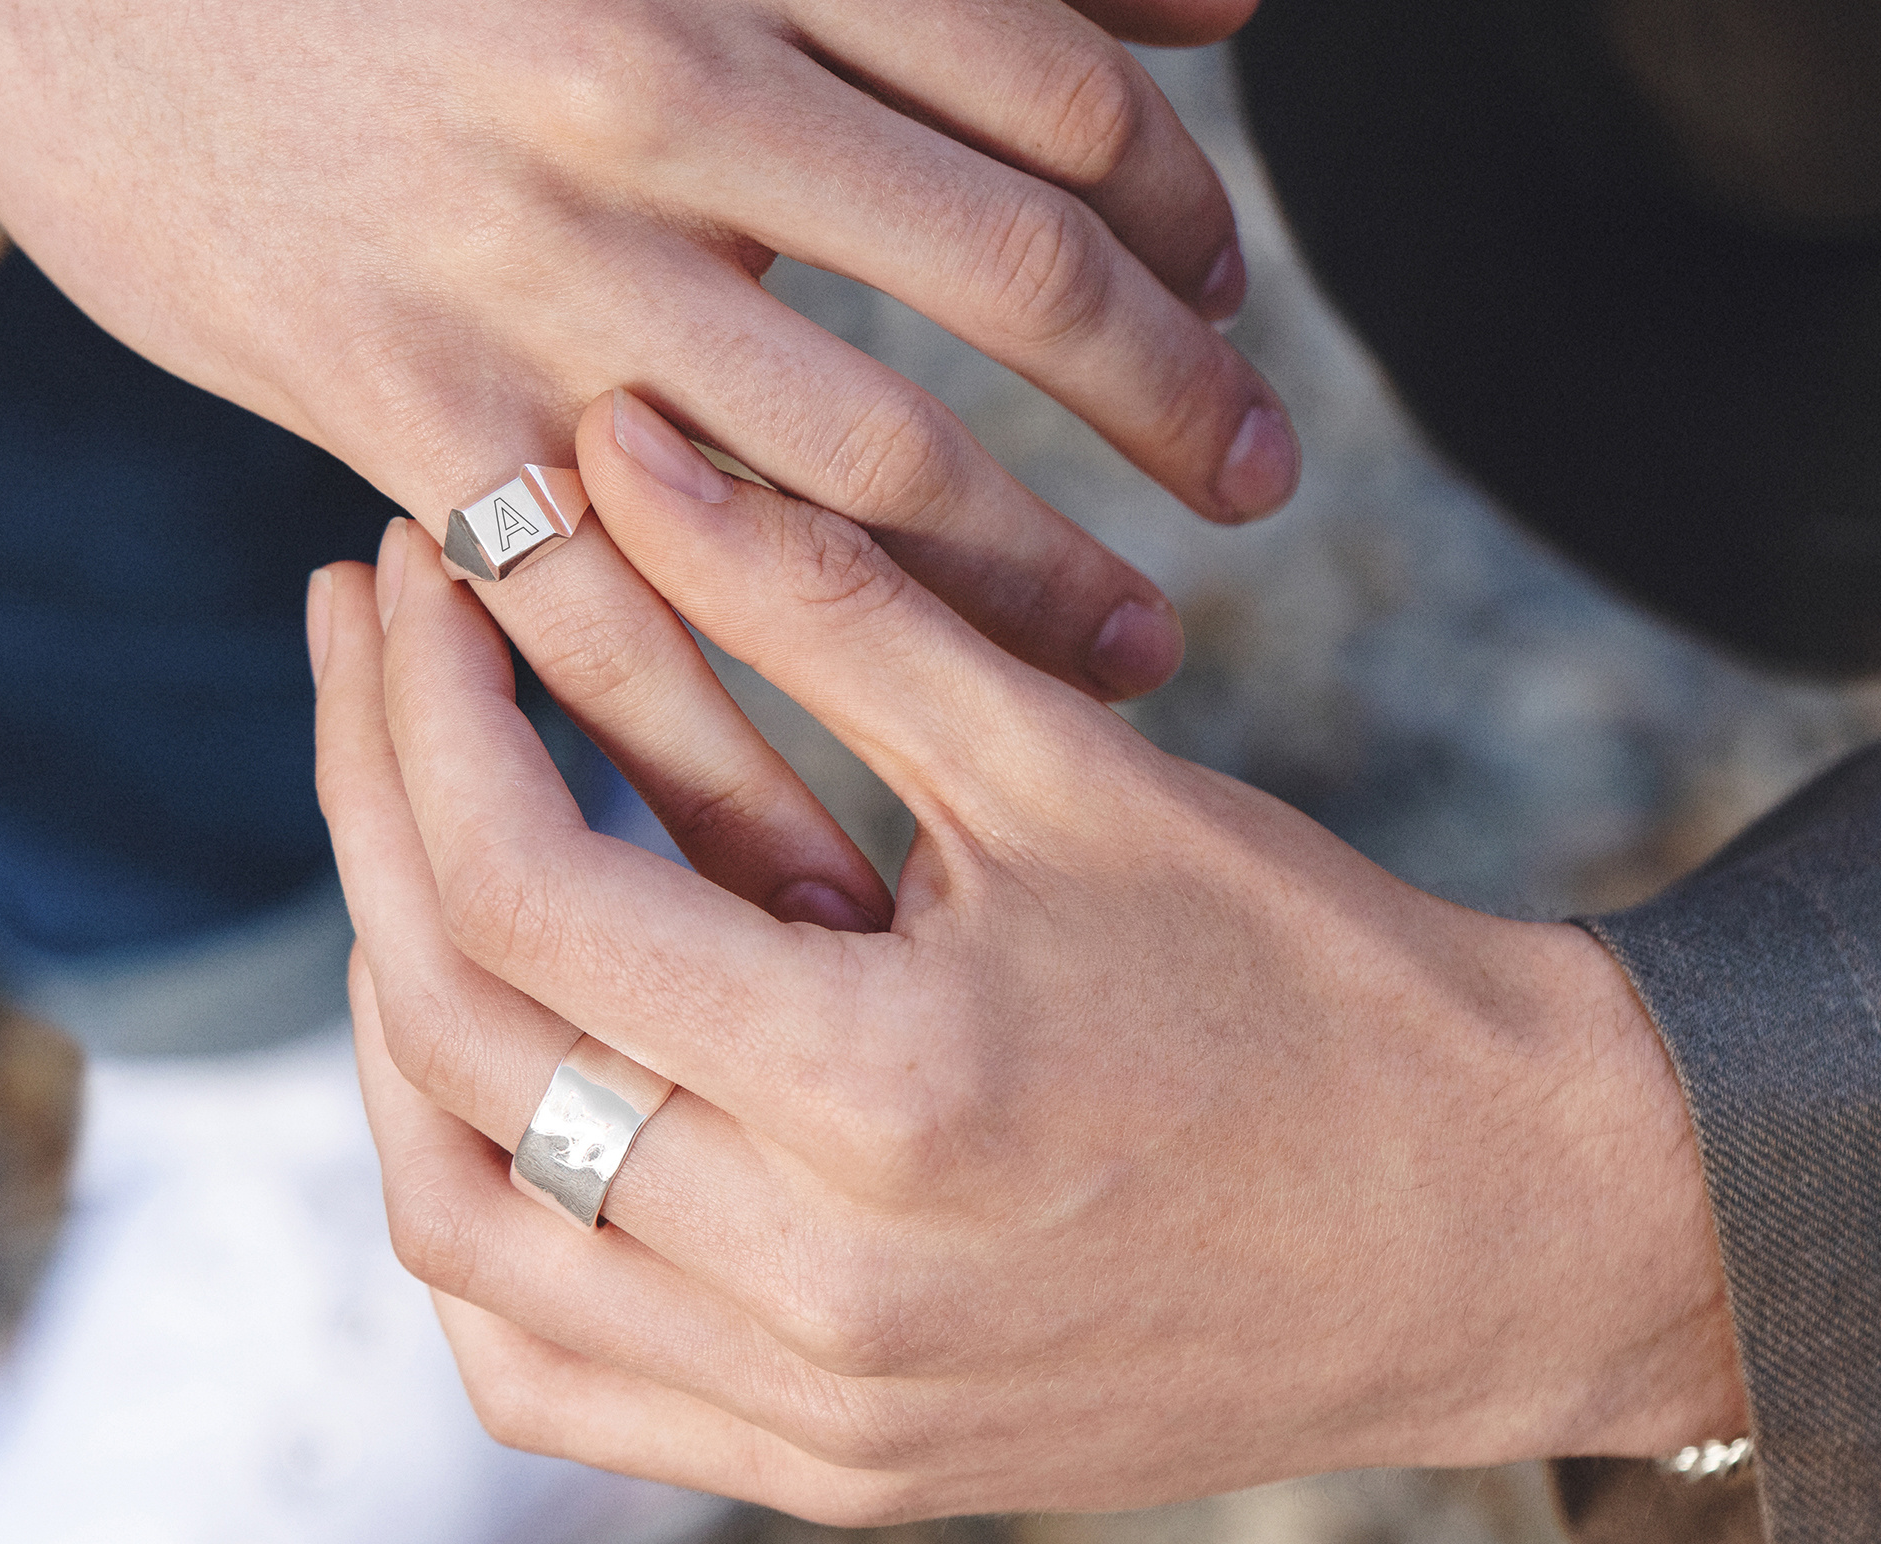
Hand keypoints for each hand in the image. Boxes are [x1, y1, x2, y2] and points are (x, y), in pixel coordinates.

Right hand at [0, 0, 1293, 708]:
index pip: (1075, 105)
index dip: (1185, 218)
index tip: (1219, 298)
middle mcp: (663, 74)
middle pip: (1015, 293)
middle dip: (1171, 420)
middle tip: (1259, 499)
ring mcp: (530, 254)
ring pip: (852, 487)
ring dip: (1018, 606)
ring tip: (1128, 664)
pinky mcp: (401, 403)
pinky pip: (612, 630)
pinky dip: (739, 758)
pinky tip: (852, 840)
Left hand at [303, 394, 1739, 1521]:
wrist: (1504, 1225)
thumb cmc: (1317, 978)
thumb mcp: (1078, 767)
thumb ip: (829, 603)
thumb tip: (614, 441)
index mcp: (890, 1095)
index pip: (523, 893)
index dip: (427, 709)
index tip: (420, 573)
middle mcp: (824, 1287)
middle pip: (455, 1049)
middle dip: (376, 816)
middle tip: (389, 659)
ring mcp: (819, 1410)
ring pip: (460, 1236)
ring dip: (398, 1028)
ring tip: (429, 854)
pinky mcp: (836, 1470)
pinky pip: (553, 1373)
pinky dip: (484, 1226)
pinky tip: (513, 1076)